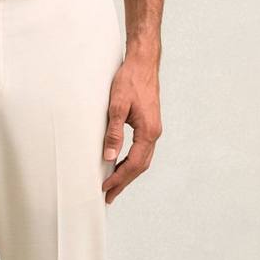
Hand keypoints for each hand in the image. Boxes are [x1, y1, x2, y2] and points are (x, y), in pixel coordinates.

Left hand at [102, 48, 162, 204]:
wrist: (143, 62)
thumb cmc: (130, 80)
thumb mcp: (117, 106)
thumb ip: (114, 132)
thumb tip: (109, 157)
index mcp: (148, 131)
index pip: (134, 163)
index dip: (119, 178)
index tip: (105, 188)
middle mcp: (154, 133)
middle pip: (140, 167)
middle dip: (124, 182)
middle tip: (108, 197)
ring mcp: (153, 130)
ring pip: (142, 160)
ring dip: (128, 175)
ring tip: (113, 187)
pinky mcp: (149, 126)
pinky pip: (141, 151)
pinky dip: (131, 163)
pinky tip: (120, 166)